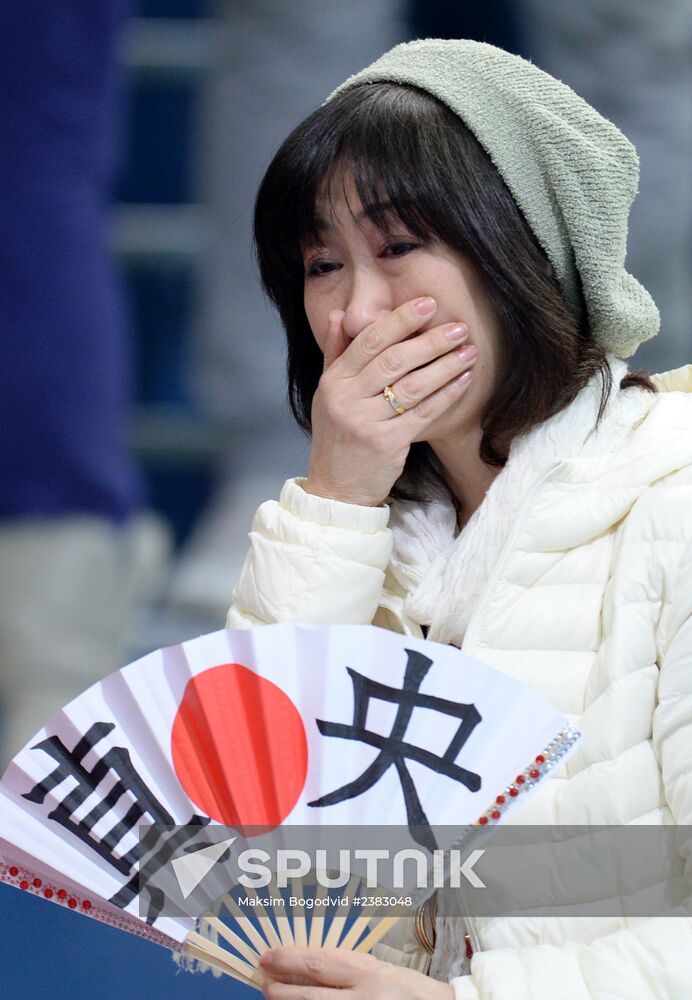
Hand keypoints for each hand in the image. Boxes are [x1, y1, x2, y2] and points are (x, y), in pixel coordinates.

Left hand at [259, 946, 454, 998]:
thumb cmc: (407, 990)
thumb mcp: (377, 970)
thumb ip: (344, 969)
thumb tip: (303, 966)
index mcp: (368, 973)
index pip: (318, 964)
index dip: (288, 961)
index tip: (266, 957)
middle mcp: (363, 999)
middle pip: (309, 999)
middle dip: (279, 992)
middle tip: (264, 984)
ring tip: (277, 999)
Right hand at [304, 297, 476, 506]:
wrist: (337, 488)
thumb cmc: (337, 437)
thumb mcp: (327, 394)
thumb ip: (335, 353)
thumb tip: (341, 314)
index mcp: (334, 382)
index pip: (369, 342)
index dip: (400, 320)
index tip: (428, 304)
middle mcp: (347, 399)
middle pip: (394, 361)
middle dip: (430, 341)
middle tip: (458, 327)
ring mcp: (367, 422)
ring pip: (412, 386)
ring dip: (445, 365)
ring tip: (469, 350)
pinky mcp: (388, 443)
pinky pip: (423, 413)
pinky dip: (446, 394)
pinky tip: (464, 380)